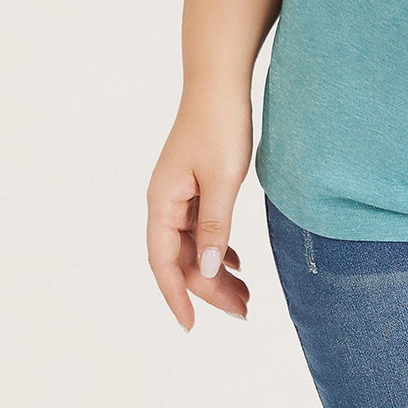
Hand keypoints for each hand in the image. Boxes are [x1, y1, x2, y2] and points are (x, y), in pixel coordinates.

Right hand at [147, 89, 253, 332]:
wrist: (221, 80)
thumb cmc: (220, 124)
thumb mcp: (222, 179)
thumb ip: (216, 226)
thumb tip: (211, 271)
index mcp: (162, 202)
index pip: (164, 262)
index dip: (176, 296)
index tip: (191, 326)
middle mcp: (165, 202)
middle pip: (182, 258)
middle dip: (209, 289)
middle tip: (243, 311)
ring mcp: (180, 194)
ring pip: (195, 245)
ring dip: (217, 271)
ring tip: (245, 296)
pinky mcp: (196, 184)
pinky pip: (203, 227)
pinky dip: (220, 247)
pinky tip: (238, 262)